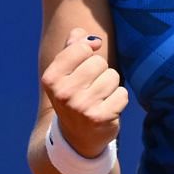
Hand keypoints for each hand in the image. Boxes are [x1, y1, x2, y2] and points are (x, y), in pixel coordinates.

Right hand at [41, 28, 128, 156]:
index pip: (82, 48)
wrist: (77, 138)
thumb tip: (84, 35)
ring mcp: (82, 106)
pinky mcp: (101, 117)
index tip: (83, 68)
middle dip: (101, 73)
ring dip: (111, 87)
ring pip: (113, 77)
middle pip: (99, 62)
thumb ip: (72, 49)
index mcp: (51, 78)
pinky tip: (108, 109)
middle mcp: (64, 92)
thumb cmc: (74, 97)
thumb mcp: (66, 74)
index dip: (88, 55)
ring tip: (99, 99)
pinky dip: (119, 100)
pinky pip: (122, 94)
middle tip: (91, 89)